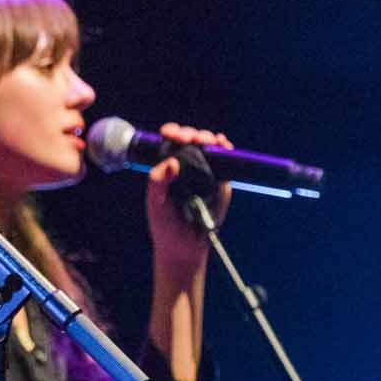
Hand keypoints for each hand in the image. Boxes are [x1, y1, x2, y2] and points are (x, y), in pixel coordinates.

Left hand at [143, 122, 232, 279]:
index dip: (172, 132)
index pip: (170, 142)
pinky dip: (225, 150)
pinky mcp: (220, 182)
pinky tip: (222, 144)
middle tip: (192, 139)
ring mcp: (204, 172)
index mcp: (167, 167)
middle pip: (190, 140)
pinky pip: (225, 162)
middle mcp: (186, 166)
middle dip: (192, 134)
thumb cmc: (165, 224)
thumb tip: (171, 161)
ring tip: (207, 140)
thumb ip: (157, 182)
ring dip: (208, 138)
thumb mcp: (155, 203)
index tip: (171, 133)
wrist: (184, 247)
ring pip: (209, 147)